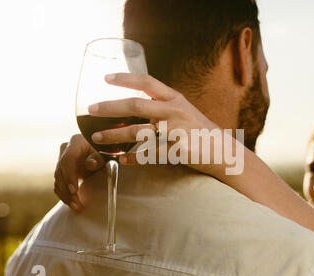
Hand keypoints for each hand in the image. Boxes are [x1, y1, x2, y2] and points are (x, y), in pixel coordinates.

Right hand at [54, 134, 104, 210]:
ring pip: (58, 180)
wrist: (103, 153)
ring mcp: (62, 160)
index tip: (74, 190)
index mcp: (76, 142)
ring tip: (76, 207)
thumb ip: (98, 158)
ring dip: (65, 195)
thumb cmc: (106, 152)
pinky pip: (59, 184)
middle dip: (67, 190)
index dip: (69, 176)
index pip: (67, 160)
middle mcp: (65, 150)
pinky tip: (73, 204)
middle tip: (77, 204)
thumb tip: (89, 164)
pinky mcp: (62, 171)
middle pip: (60, 172)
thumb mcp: (106, 154)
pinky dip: (65, 195)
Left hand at [89, 73, 230, 176]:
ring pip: (138, 131)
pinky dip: (132, 158)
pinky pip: (149, 154)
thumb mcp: (184, 111)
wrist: (223, 152)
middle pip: (136, 104)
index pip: (147, 81)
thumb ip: (163, 107)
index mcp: (175, 98)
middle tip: (90, 109)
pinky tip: (121, 159)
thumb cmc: (200, 132)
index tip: (105, 78)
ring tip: (97, 138)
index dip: (125, 78)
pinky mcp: (179, 150)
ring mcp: (177, 130)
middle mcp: (175, 110)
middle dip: (109, 107)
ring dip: (114, 135)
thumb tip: (134, 108)